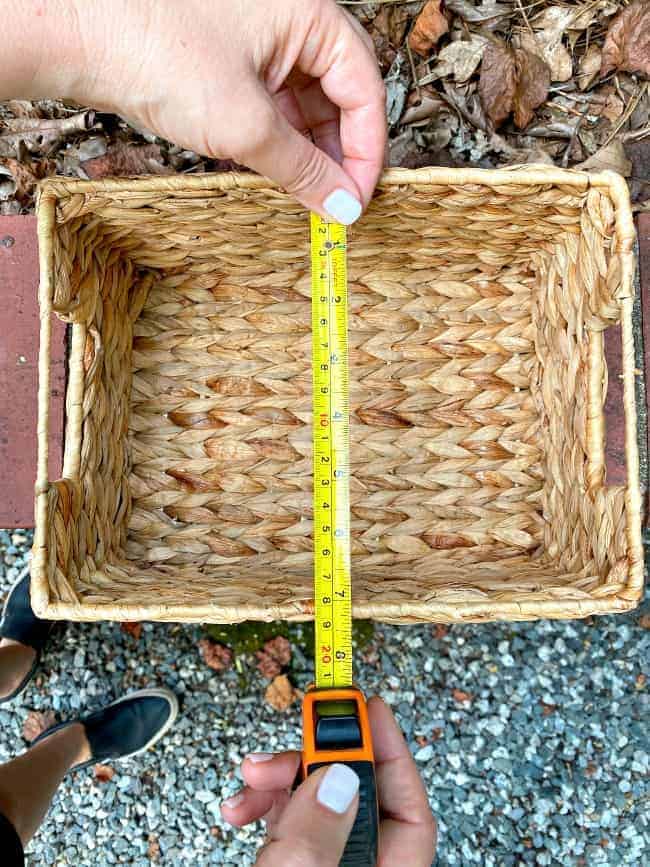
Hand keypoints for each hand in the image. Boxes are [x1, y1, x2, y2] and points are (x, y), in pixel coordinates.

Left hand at [11, 0, 385, 222]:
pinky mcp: (232, 59)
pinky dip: (281, 140)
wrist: (78, 33)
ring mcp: (260, 38)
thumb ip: (303, 170)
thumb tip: (342, 207)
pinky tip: (281, 172)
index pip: (364, 89)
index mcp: (310, 15)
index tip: (358, 200)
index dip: (367, 151)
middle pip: (340, 95)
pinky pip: (275, 103)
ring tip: (309, 197)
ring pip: (306, 103)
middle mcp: (291, 21)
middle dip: (340, 154)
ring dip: (310, 152)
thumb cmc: (157, 53)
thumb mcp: (245, 124)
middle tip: (336, 206)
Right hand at [221, 697, 436, 865]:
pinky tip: (241, 806)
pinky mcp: (296, 863)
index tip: (367, 705)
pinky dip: (265, 805)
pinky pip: (289, 820)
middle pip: (355, 793)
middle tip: (294, 739)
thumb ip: (315, 835)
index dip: (391, 751)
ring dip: (280, 779)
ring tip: (251, 778)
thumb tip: (336, 777)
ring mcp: (328, 863)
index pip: (410, 808)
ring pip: (315, 801)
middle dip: (316, 758)